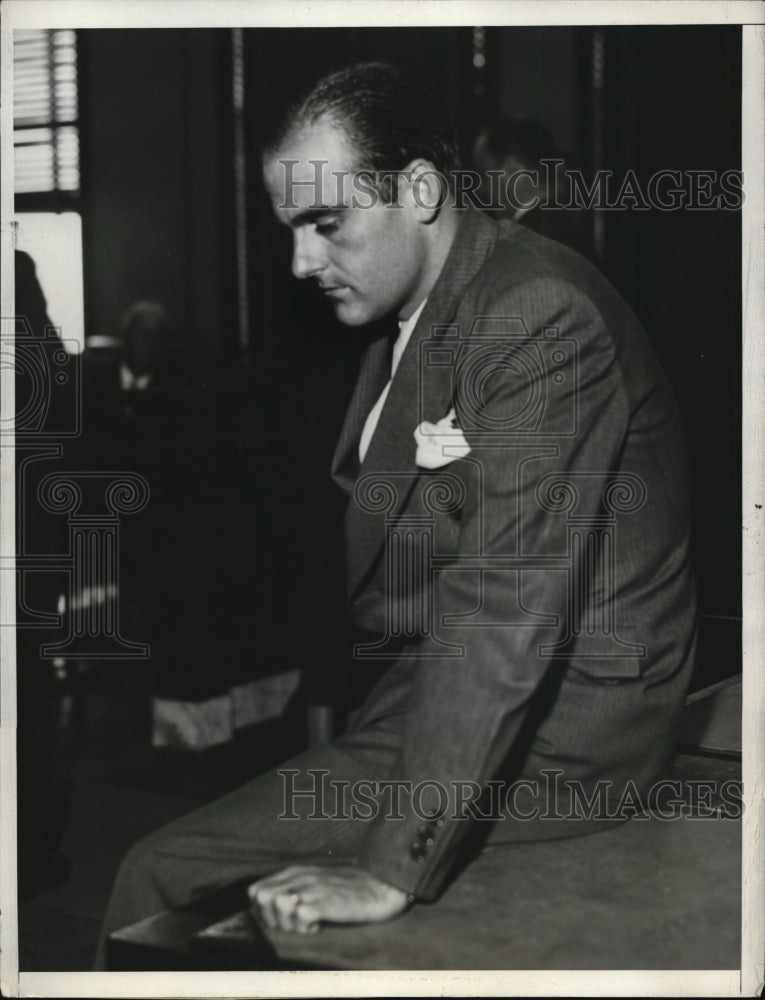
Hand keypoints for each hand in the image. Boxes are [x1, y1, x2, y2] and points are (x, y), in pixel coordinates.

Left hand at [247, 864, 409, 934]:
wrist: (383, 885)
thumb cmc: (349, 889)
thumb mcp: (316, 883)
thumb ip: (294, 889)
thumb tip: (271, 909)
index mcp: (296, 872)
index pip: (256, 890)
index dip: (263, 911)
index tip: (283, 919)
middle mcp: (301, 877)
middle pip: (262, 897)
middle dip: (271, 917)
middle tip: (293, 925)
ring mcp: (314, 888)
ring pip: (278, 905)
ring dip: (288, 923)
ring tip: (308, 925)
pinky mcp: (329, 902)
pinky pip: (301, 916)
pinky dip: (306, 928)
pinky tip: (320, 927)